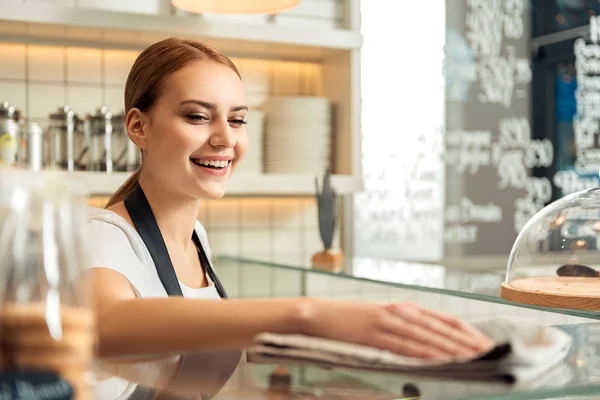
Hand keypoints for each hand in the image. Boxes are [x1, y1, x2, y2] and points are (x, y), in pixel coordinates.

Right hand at [303, 299, 493, 359]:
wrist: (321, 314)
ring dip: (451, 349)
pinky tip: (439, 359)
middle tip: (488, 351)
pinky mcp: (375, 335)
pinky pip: (405, 346)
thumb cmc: (352, 318)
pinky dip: (424, 353)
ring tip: (471, 357)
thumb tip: (432, 340)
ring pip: (427, 337)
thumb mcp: (383, 316)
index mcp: (405, 307)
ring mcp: (388, 323)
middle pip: (440, 328)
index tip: (484, 341)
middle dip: (466, 341)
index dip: (466, 331)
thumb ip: (407, 325)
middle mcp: (400, 312)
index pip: (444, 319)